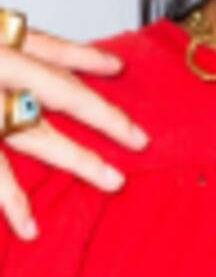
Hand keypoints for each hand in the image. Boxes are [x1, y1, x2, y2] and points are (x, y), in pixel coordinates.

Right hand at [1, 28, 147, 241]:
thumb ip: (7, 48)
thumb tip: (70, 66)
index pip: (46, 49)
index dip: (83, 58)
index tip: (117, 69)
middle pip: (56, 93)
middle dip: (102, 116)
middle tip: (140, 141)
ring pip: (33, 136)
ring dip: (76, 159)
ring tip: (113, 182)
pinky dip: (11, 201)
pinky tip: (32, 228)